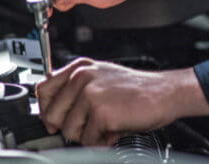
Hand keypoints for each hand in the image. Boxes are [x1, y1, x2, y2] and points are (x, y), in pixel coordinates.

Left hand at [35, 58, 208, 145]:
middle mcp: (81, 76)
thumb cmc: (137, 90)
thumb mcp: (101, 79)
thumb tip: (53, 114)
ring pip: (68, 131)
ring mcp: (90, 93)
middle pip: (51, 115)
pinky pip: (88, 140)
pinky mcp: (100, 111)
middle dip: (68, 127)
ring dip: (87, 135)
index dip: (47, 110)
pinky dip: (101, 142)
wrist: (165, 93)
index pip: (43, 89)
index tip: (55, 121)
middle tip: (88, 127)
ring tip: (105, 126)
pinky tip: (114, 131)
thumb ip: (76, 90)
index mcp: (79, 67)